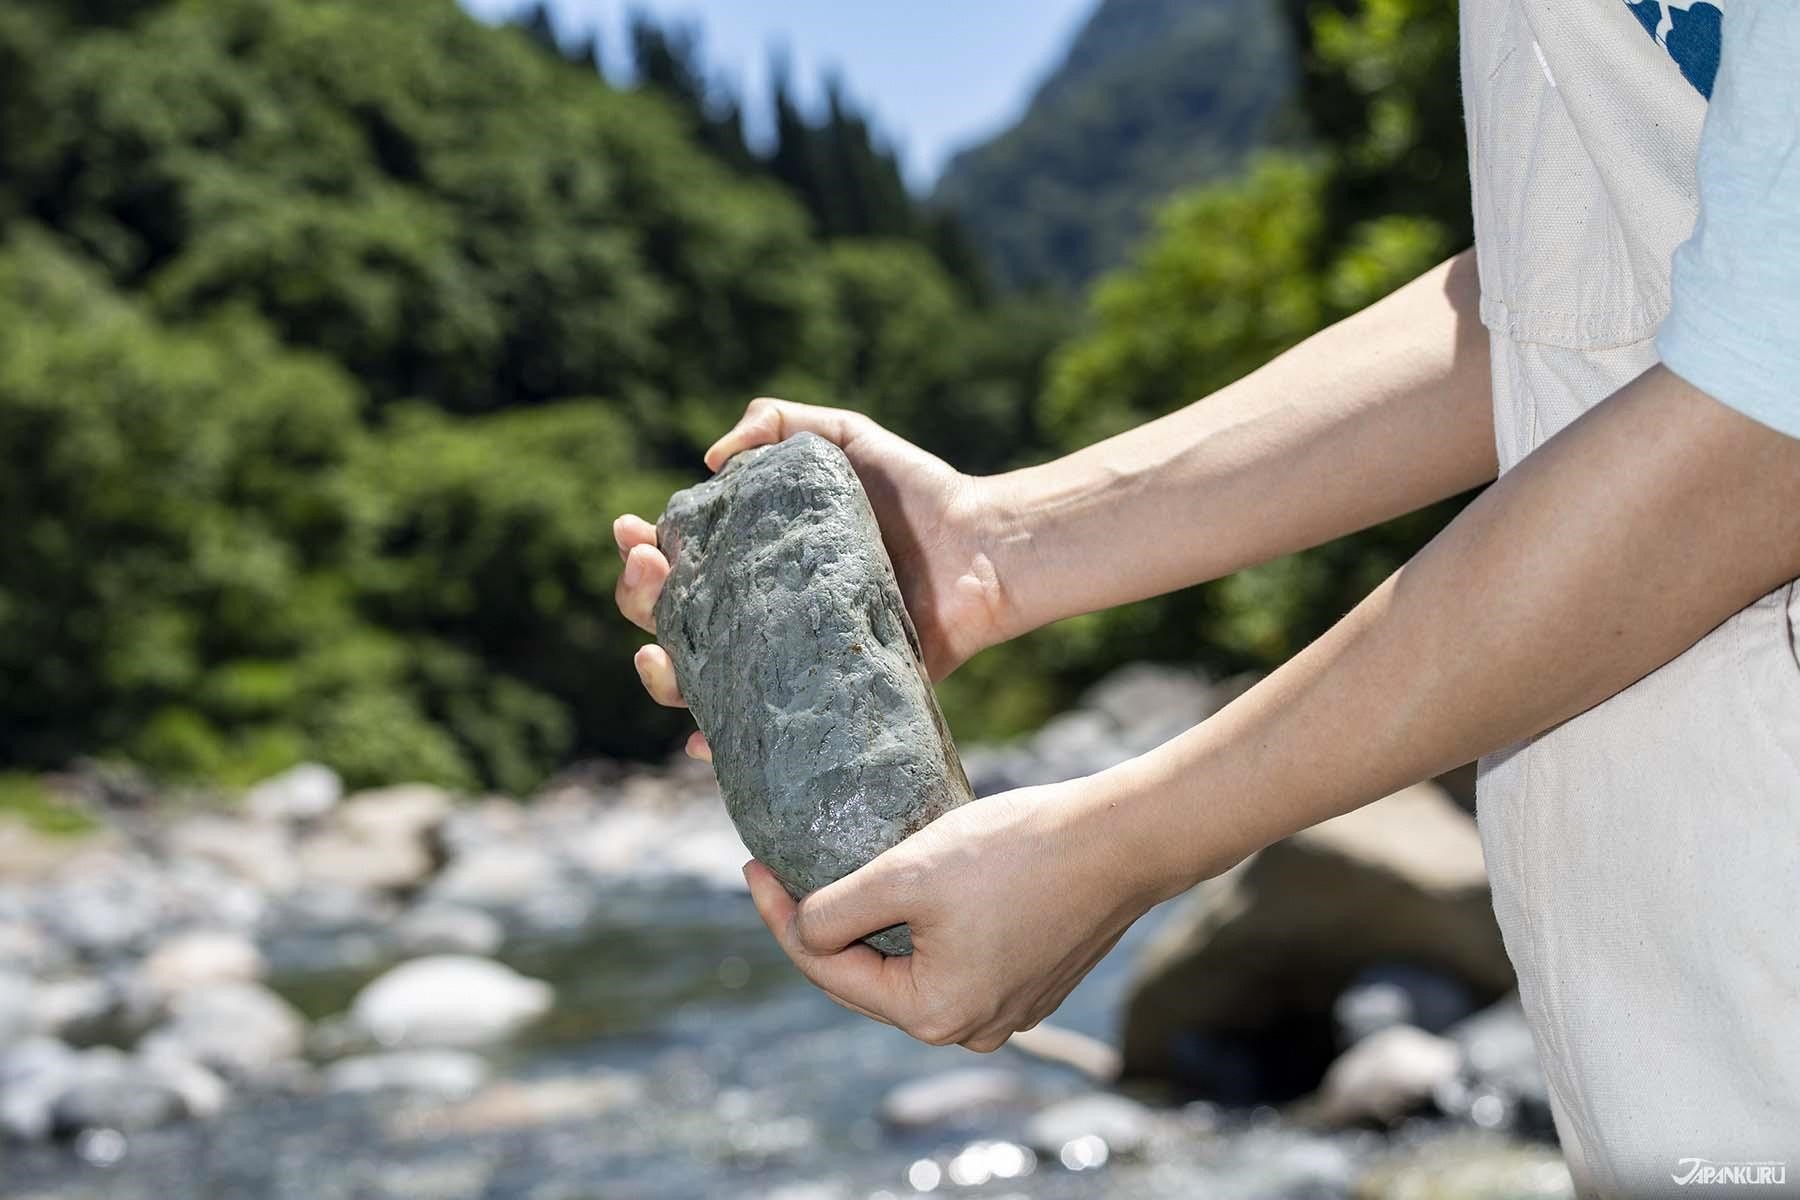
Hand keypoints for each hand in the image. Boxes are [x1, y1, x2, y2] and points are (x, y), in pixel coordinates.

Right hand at [614, 396, 1021, 759]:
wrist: (982, 548)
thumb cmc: (914, 493)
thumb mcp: (843, 437)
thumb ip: (779, 422)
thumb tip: (710, 460)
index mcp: (754, 558)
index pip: (678, 561)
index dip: (642, 551)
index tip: (634, 531)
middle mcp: (761, 613)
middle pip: (673, 622)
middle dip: (641, 600)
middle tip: (654, 575)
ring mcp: (788, 660)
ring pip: (701, 685)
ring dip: (662, 677)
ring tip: (658, 658)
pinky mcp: (825, 699)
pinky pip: (763, 738)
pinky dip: (722, 746)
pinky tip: (703, 740)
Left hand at [740, 769, 1182, 1051]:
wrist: (1121, 839)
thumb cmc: (1016, 853)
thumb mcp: (908, 873)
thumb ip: (839, 911)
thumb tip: (803, 931)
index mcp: (933, 1014)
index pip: (828, 969)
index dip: (781, 916)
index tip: (752, 866)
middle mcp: (970, 1029)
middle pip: (868, 976)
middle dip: (827, 926)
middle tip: (788, 870)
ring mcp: (1006, 1008)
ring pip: (912, 965)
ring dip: (877, 923)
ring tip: (843, 873)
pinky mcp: (1030, 979)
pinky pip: (954, 956)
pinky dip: (924, 924)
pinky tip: (911, 882)